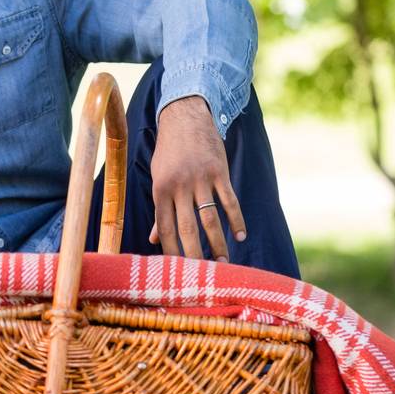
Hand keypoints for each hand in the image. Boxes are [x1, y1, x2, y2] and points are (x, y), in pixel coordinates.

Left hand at [149, 96, 247, 260]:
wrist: (185, 117)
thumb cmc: (168, 153)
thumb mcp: (158, 178)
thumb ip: (160, 208)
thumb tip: (154, 239)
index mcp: (160, 190)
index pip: (164, 228)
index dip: (170, 251)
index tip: (176, 272)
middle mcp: (179, 186)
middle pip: (187, 228)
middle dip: (195, 254)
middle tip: (202, 275)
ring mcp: (200, 179)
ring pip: (210, 218)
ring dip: (218, 242)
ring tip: (223, 261)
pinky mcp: (219, 172)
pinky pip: (229, 200)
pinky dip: (236, 219)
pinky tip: (240, 235)